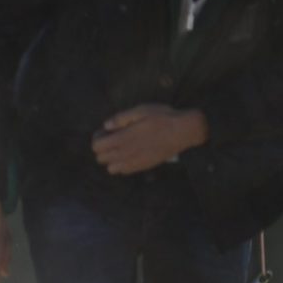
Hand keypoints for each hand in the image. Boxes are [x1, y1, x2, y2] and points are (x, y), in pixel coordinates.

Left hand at [93, 104, 208, 175]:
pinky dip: (122, 165)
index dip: (98, 139)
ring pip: (111, 168)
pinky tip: (130, 154)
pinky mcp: (145, 166)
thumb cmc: (163, 117)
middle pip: (101, 159)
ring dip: (111, 159)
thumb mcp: (141, 110)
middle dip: (102, 149)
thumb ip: (121, 118)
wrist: (184, 131)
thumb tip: (106, 125)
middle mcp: (127, 152)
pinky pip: (125, 172)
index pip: (97, 146)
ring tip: (120, 149)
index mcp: (124, 138)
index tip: (105, 132)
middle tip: (111, 140)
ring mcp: (136, 161)